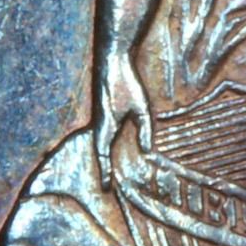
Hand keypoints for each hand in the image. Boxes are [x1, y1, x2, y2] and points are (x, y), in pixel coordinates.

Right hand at [94, 47, 152, 187]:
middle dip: (104, 170)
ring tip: (110, 174)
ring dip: (104, 158)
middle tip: (108, 188)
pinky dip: (105, 145)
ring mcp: (99, 117)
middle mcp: (98, 124)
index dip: (105, 172)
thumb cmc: (126, 82)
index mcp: (105, 126)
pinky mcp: (102, 109)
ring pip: (99, 143)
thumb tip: (146, 153)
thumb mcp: (140, 108)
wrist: (112, 57)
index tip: (107, 188)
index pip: (103, 155)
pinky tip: (114, 147)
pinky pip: (102, 133)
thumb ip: (144, 130)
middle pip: (99, 153)